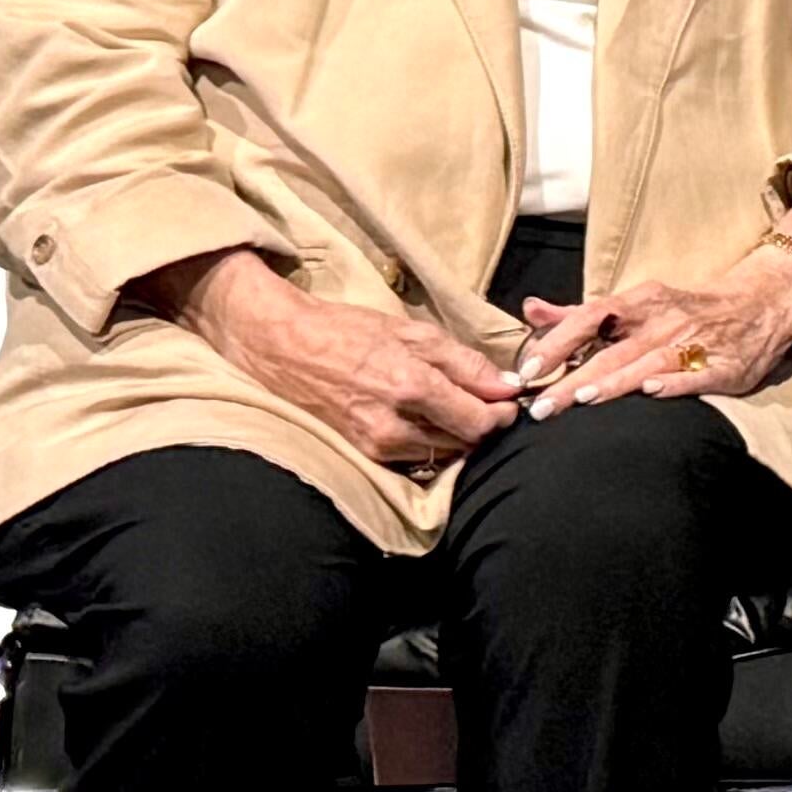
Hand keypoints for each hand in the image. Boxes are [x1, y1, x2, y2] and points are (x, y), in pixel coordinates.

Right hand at [165, 252, 514, 467]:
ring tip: (452, 410)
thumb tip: (507, 387)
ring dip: (454, 437)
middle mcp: (394, 425)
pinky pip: (412, 459)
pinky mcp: (362, 454)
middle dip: (481, 426)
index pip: (477, 421)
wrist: (284, 346)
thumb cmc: (349, 331)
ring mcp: (375, 445)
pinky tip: (424, 422)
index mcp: (411, 387)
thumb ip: (465, 363)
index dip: (501, 414)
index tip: (507, 402)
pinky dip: (427, 444)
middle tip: (484, 404)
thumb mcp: (413, 333)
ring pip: (438, 454)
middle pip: (462, 442)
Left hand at [514, 240, 791, 412]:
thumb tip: (530, 310)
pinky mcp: (725, 366)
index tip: (528, 369)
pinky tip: (652, 392)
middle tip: (540, 407)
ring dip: (616, 382)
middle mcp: (665, 320)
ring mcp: (696, 342)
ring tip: (583, 399)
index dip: (558, 342)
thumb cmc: (687, 309)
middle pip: (612, 351)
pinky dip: (675, 383)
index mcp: (641, 302)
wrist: (762, 304)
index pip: (591, 317)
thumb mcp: (636, 303)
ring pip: (648, 363)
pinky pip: (696, 375)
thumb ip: (580, 313)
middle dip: (573, 380)